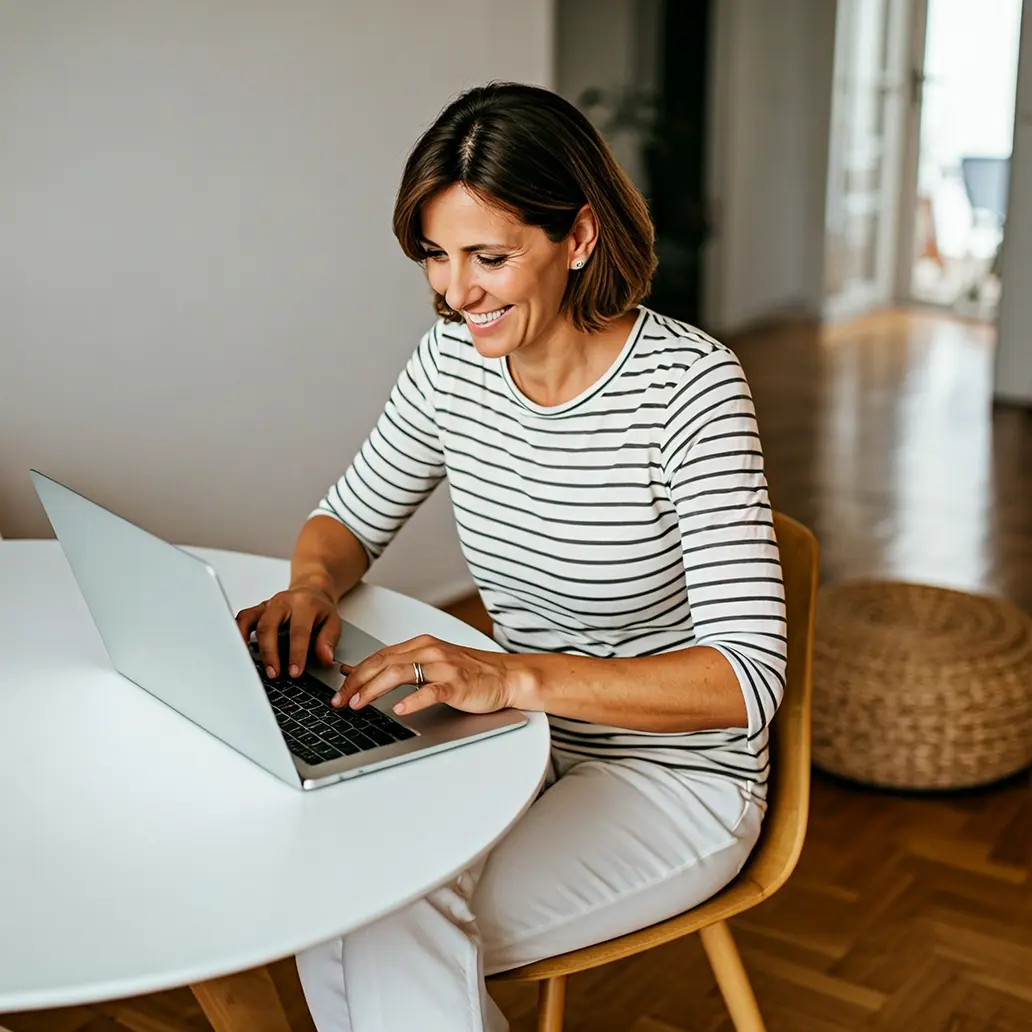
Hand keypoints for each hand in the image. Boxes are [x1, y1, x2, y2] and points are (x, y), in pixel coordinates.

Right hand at [235, 583, 340, 678]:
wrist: (311, 590)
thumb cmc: (320, 608)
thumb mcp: (333, 622)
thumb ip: (328, 640)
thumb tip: (325, 659)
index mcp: (304, 605)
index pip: (298, 631)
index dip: (296, 654)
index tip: (295, 672)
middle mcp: (283, 602)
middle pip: (269, 626)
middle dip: (269, 652)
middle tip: (273, 673)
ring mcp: (267, 605)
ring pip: (250, 620)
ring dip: (248, 644)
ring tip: (250, 665)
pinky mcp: (257, 609)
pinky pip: (242, 618)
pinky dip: (238, 633)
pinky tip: (239, 650)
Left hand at [332, 634, 523, 716]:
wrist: (506, 676)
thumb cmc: (470, 672)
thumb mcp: (431, 663)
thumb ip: (399, 665)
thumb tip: (360, 671)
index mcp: (421, 645)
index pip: (379, 656)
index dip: (355, 673)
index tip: (337, 689)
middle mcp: (429, 651)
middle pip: (383, 663)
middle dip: (356, 682)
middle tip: (339, 700)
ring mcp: (444, 667)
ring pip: (400, 673)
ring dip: (374, 689)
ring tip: (358, 704)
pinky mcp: (457, 684)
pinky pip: (431, 691)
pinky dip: (412, 700)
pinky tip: (399, 709)